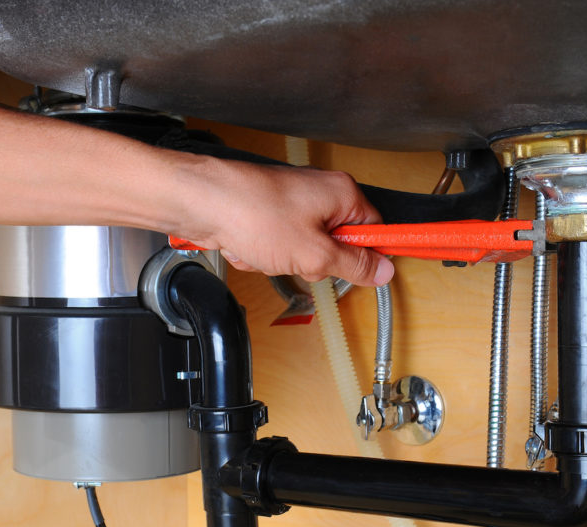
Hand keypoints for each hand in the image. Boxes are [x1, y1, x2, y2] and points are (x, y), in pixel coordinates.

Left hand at [159, 155, 394, 286]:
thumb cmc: (253, 214)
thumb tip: (383, 272)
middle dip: (315, 262)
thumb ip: (354, 265)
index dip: (366, 256)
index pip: (375, 230)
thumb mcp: (315, 254)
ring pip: (307, 250)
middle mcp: (321, 193)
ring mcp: (294, 203)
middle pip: (339, 245)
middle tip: (300, 258)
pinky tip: (252, 248)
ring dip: (286, 261)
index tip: (362, 272)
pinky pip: (281, 247)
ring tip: (269, 250)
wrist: (203, 203)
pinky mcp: (270, 214)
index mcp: (342, 194)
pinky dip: (266, 255)